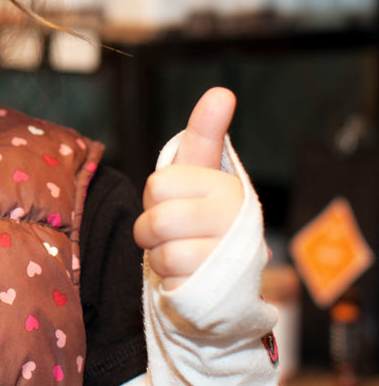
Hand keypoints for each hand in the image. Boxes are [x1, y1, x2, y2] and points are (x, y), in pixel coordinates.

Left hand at [133, 88, 243, 291]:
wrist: (221, 276)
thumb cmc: (201, 210)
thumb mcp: (199, 169)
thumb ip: (206, 132)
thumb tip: (222, 92)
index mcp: (228, 189)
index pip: (158, 186)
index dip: (156, 195)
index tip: (175, 200)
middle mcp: (234, 223)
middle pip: (157, 221)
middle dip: (151, 228)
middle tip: (171, 231)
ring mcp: (228, 261)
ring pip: (161, 253)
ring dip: (158, 255)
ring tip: (180, 252)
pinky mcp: (217, 292)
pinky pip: (169, 280)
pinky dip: (168, 280)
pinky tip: (187, 276)